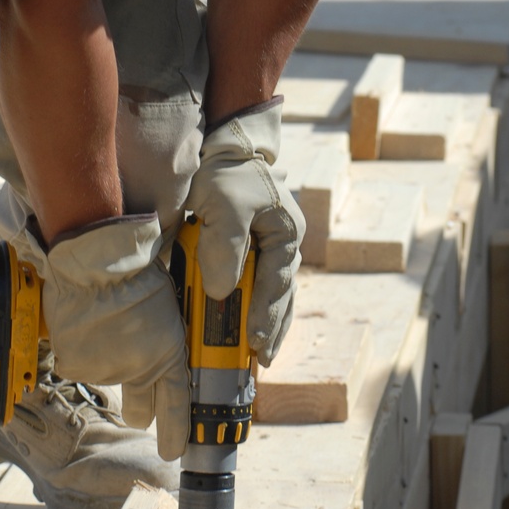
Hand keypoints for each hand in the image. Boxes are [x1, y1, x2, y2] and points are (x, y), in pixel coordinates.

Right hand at [20, 216, 189, 459]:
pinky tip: (87, 324)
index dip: (175, 435)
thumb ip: (165, 342)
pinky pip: (80, 364)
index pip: (176, 408)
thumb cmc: (139, 274)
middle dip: (141, 408)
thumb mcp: (167, 308)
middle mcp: (139, 371)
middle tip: (138, 393)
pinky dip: (82, 350)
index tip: (173, 452)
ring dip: (108, 360)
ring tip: (107, 325)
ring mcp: (107, 370)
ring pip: (108, 377)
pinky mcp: (78, 366)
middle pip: (140, 410)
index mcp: (169, 355)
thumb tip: (160, 359)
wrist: (100, 263)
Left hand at [186, 100, 303, 364]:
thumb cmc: (226, 174)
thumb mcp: (224, 202)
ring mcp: (271, 248)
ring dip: (268, 323)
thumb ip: (226, 244)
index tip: (257, 341)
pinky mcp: (253, 250)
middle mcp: (284, 243)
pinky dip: (255, 309)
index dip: (267, 314)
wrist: (222, 149)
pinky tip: (249, 329)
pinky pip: (259, 286)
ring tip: (262, 354)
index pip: (278, 282)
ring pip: (275, 294)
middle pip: (282, 294)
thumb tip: (225, 291)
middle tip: (262, 358)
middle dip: (272, 327)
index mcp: (286, 232)